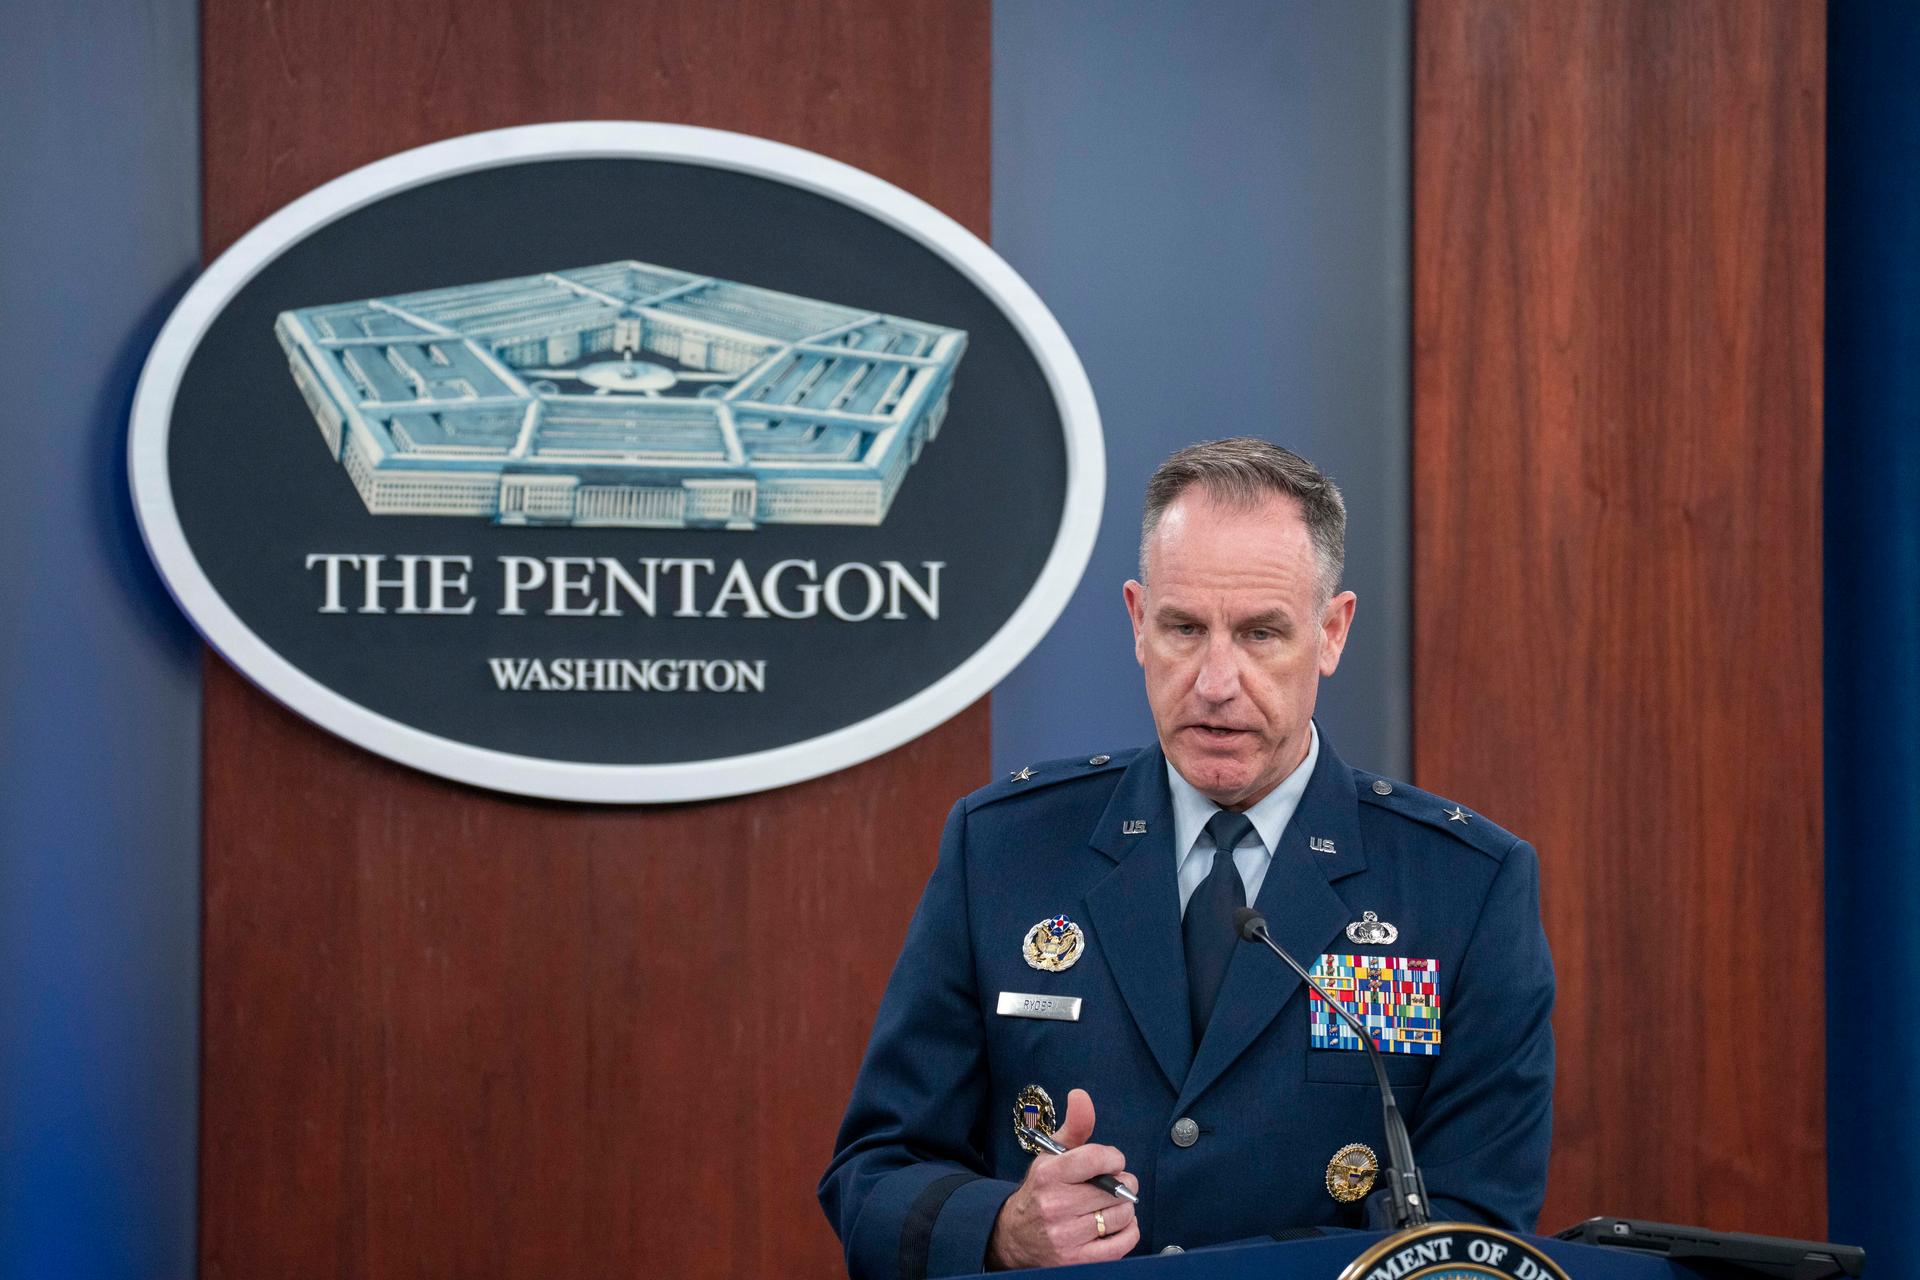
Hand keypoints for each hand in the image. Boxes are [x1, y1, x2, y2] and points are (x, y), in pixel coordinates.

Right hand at [987, 1089, 1139, 1268]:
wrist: (1014, 1238)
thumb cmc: (1040, 1192)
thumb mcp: (1050, 1157)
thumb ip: (1074, 1127)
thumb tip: (1081, 1095)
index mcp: (1049, 1175)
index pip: (1097, 1158)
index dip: (1113, 1158)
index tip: (1111, 1162)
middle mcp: (1056, 1205)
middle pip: (1115, 1189)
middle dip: (1121, 1183)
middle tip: (1111, 1186)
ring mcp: (1068, 1236)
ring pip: (1122, 1215)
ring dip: (1123, 1209)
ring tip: (1109, 1206)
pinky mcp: (1079, 1260)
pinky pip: (1124, 1242)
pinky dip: (1128, 1231)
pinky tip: (1114, 1226)